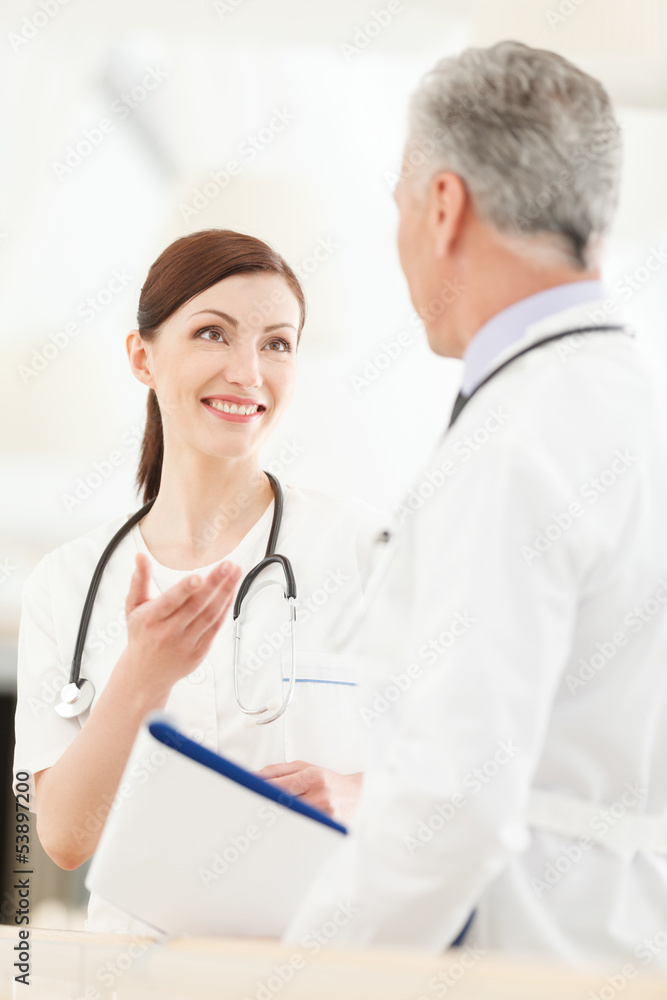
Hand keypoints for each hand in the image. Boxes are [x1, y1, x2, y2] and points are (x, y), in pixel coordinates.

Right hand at [123, 551, 242, 696]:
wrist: (145, 674)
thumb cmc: (141, 635)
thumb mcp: (133, 607)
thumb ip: (139, 580)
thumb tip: (141, 556)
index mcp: (150, 620)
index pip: (169, 603)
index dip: (184, 590)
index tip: (198, 577)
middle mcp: (168, 632)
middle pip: (195, 606)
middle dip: (214, 584)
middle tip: (227, 566)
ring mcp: (185, 643)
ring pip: (210, 615)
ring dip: (225, 592)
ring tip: (234, 573)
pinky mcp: (199, 651)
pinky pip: (216, 627)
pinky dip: (225, 608)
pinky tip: (231, 592)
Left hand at [257, 761, 362, 825]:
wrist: (357, 795)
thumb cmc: (329, 781)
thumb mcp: (305, 768)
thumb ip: (278, 771)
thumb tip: (253, 777)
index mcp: (313, 777)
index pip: (281, 786)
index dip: (261, 791)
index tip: (246, 794)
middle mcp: (320, 796)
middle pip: (284, 805)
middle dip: (265, 808)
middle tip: (248, 812)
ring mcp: (325, 815)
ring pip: (291, 821)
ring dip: (274, 822)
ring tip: (260, 824)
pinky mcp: (328, 830)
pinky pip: (303, 832)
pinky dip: (289, 832)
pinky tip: (280, 832)